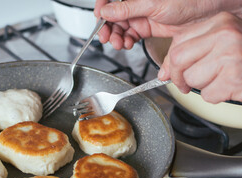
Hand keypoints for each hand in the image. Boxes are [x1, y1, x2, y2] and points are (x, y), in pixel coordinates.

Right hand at [94, 0, 241, 49]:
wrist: (207, 12)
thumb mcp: (152, 4)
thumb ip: (127, 10)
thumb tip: (106, 12)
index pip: (110, 0)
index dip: (102, 10)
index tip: (99, 20)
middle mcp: (137, 3)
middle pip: (113, 16)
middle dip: (108, 28)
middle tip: (107, 38)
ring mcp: (142, 15)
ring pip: (121, 27)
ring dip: (117, 37)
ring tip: (119, 43)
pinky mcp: (148, 27)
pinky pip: (132, 35)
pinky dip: (127, 41)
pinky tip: (128, 44)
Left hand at [158, 12, 241, 103]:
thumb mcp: (218, 47)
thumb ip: (189, 55)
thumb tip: (162, 74)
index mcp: (220, 22)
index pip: (178, 43)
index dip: (171, 63)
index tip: (175, 72)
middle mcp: (226, 34)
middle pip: (178, 60)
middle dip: (179, 77)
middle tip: (187, 84)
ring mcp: (231, 55)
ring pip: (191, 79)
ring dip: (202, 87)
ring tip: (219, 80)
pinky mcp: (234, 78)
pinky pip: (207, 95)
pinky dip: (215, 97)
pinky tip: (229, 87)